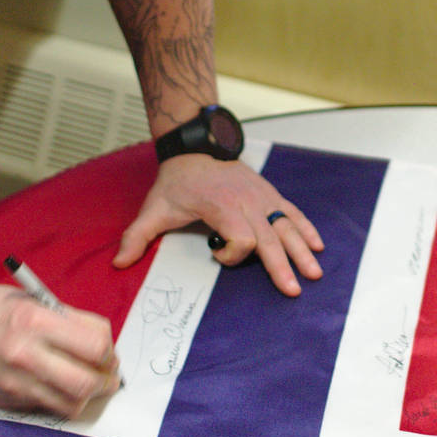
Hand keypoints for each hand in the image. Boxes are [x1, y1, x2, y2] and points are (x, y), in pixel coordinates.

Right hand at [0, 281, 120, 417]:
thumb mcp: (36, 301)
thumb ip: (70, 322)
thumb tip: (104, 347)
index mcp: (36, 321)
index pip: (95, 345)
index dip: (109, 350)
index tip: (108, 350)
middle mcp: (25, 354)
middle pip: (86, 382)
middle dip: (107, 380)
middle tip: (110, 376)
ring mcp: (14, 381)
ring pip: (71, 403)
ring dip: (89, 396)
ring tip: (90, 384)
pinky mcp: (7, 399)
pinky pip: (48, 408)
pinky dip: (63, 400)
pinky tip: (62, 387)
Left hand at [114, 154, 324, 294]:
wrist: (196, 146)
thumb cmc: (177, 181)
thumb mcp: (154, 207)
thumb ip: (137, 236)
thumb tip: (118, 263)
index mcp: (221, 206)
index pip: (239, 237)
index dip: (232, 255)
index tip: (217, 255)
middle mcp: (247, 201)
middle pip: (269, 237)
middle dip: (282, 265)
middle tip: (293, 290)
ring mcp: (262, 196)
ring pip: (286, 226)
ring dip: (302, 250)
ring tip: (315, 272)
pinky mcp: (269, 193)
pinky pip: (292, 212)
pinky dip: (305, 228)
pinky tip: (318, 244)